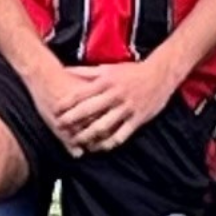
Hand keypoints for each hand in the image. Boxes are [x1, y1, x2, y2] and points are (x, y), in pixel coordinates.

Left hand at [48, 60, 164, 153]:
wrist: (160, 74)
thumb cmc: (132, 71)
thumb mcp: (108, 68)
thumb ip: (86, 71)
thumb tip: (65, 69)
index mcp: (106, 82)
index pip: (81, 94)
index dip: (66, 104)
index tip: (54, 110)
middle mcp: (115, 95)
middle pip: (89, 111)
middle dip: (72, 121)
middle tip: (59, 128)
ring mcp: (127, 109)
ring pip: (103, 126)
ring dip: (87, 136)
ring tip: (76, 141)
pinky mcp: (137, 119)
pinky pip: (120, 136)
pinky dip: (108, 144)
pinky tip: (98, 147)